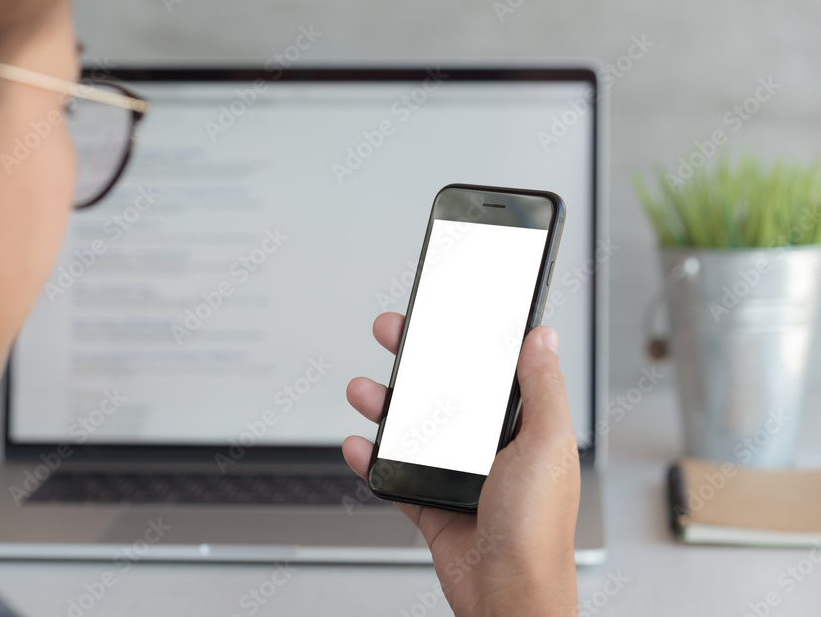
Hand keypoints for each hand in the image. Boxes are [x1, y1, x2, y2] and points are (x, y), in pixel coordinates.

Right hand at [343, 313, 579, 616]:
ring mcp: (459, 475)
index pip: (491, 371)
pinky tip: (359, 445)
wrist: (507, 597)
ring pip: (414, 429)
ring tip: (364, 391)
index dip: (465, 341)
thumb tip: (542, 337)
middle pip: (445, 392)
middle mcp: (491, 448)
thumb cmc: (538, 531)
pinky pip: (395, 474)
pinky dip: (372, 459)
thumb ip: (543, 388)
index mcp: (524, 428)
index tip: (442, 316)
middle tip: (392, 335)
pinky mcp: (433, 504)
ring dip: (385, 407)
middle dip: (415, 362)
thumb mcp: (546, 444)